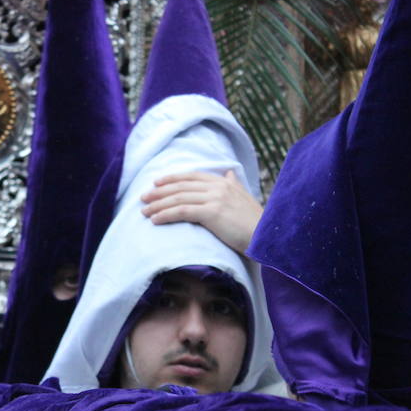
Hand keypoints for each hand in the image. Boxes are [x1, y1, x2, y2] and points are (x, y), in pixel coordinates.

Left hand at [140, 170, 262, 253]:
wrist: (267, 237)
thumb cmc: (256, 223)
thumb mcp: (244, 198)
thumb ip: (234, 185)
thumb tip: (229, 173)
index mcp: (223, 182)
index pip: (191, 177)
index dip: (172, 179)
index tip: (156, 183)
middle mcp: (218, 186)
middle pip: (181, 186)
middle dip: (159, 192)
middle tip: (143, 198)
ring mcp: (215, 198)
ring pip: (178, 198)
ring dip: (158, 205)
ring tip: (144, 212)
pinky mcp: (212, 212)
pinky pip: (182, 211)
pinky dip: (165, 215)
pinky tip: (155, 220)